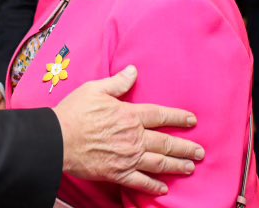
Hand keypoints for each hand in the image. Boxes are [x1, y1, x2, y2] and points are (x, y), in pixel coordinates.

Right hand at [53, 65, 203, 194]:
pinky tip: (164, 187)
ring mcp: (127, 158)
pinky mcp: (117, 173)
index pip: (160, 115)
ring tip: (190, 167)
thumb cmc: (74, 113)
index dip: (178, 117)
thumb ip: (117, 82)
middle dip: (185, 147)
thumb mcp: (95, 89)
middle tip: (200, 151)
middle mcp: (133, 138)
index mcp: (129, 115)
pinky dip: (154, 186)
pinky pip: (141, 182)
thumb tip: (133, 71)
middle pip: (166, 142)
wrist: (58, 139)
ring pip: (159, 163)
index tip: (192, 120)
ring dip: (177, 165)